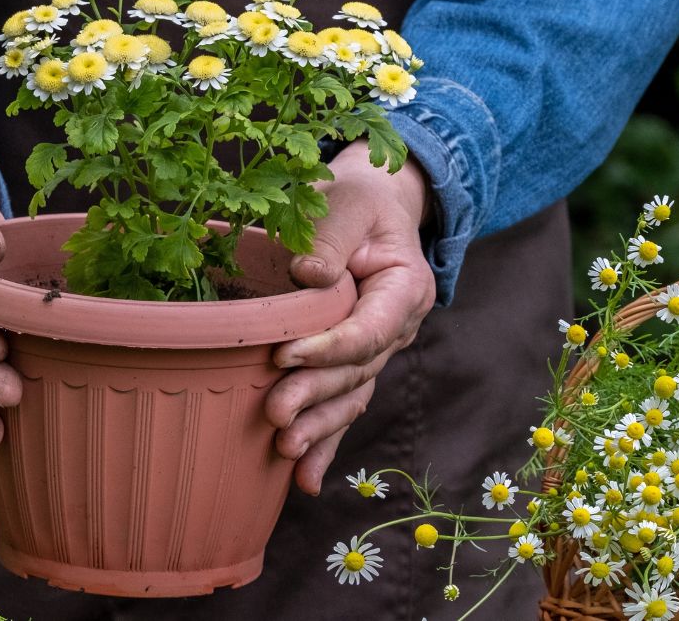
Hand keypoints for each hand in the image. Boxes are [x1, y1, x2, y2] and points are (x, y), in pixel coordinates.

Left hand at [266, 143, 435, 495]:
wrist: (371, 209)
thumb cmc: (358, 199)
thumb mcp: (348, 201)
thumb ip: (331, 235)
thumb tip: (310, 277)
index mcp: (405, 289)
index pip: (370, 330)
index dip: (329, 347)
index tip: (284, 355)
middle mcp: (397, 328)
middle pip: (357, 372)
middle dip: (315, 396)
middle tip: (274, 412)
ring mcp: (378, 351)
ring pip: (350, 397)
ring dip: (319, 428)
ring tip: (285, 450)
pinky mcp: (354, 364)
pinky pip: (343, 407)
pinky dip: (325, 443)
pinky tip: (303, 479)